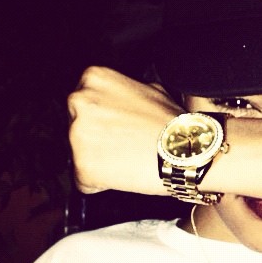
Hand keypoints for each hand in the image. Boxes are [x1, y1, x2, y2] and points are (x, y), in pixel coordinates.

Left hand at [67, 66, 183, 193]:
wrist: (185, 151)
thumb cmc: (172, 124)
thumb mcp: (150, 89)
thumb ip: (124, 92)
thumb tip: (118, 100)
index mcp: (93, 78)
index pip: (83, 103)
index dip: (102, 120)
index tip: (118, 128)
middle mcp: (79, 101)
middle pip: (76, 126)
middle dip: (96, 139)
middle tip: (124, 146)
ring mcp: (77, 134)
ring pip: (78, 154)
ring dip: (99, 161)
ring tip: (128, 161)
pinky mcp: (81, 166)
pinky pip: (84, 180)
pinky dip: (100, 183)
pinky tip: (124, 175)